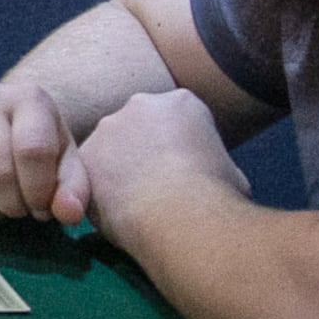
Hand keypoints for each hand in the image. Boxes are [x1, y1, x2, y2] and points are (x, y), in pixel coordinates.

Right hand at [0, 78, 84, 223]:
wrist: (5, 121)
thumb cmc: (39, 145)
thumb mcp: (67, 163)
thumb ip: (74, 189)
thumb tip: (67, 212)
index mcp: (28, 98)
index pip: (32, 151)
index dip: (38, 191)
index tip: (42, 207)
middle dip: (12, 204)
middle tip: (19, 209)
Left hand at [67, 87, 249, 236]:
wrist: (181, 216)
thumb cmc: (216, 196)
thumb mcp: (232, 172)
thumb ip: (213, 162)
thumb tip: (214, 177)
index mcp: (183, 102)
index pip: (177, 120)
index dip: (181, 150)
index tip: (185, 173)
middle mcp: (141, 104)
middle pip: (139, 128)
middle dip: (144, 153)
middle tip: (156, 188)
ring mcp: (109, 127)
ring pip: (110, 150)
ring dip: (118, 170)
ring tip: (136, 205)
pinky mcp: (85, 155)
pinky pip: (91, 175)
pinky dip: (101, 192)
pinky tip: (118, 213)